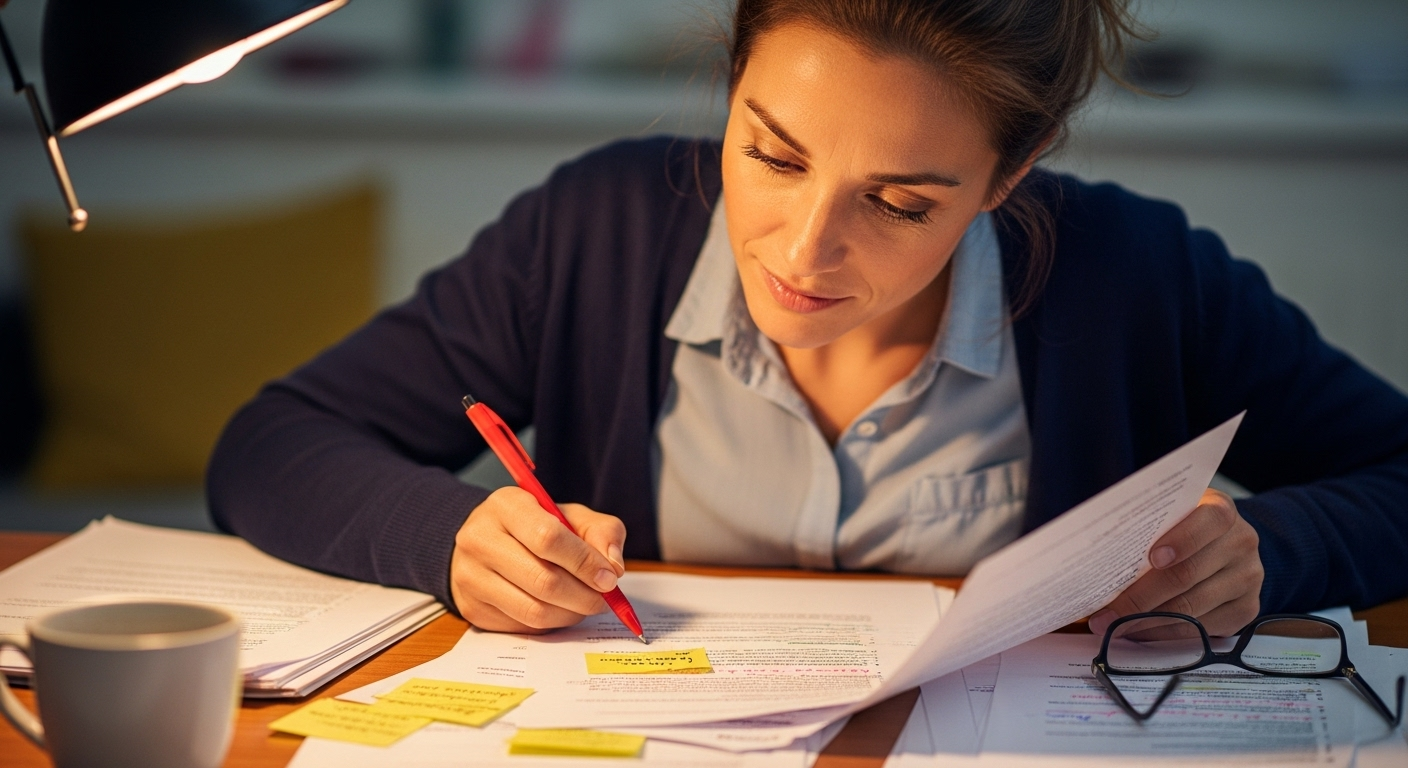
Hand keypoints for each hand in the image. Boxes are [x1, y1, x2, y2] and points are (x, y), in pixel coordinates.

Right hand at [450, 487, 626, 633]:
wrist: (486, 541)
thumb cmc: (534, 526)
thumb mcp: (570, 515)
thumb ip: (601, 532)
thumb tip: (613, 567)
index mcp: (506, 505)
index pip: (548, 538)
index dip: (585, 563)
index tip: (609, 578)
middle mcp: (480, 539)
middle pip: (542, 580)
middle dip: (584, 596)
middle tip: (603, 599)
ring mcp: (470, 576)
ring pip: (534, 610)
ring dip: (570, 614)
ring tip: (585, 604)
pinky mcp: (472, 608)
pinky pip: (522, 626)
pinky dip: (551, 623)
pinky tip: (560, 609)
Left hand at [1089, 488, 1262, 637]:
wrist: (1223, 543)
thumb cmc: (1183, 525)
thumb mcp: (1171, 513)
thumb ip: (1148, 524)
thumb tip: (1097, 554)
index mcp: (1222, 511)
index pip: (1208, 521)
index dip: (1180, 540)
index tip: (1151, 558)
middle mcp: (1241, 543)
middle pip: (1187, 574)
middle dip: (1139, 597)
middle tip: (1105, 612)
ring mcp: (1248, 578)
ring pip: (1191, 607)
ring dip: (1146, 620)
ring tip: (1113, 625)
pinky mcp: (1245, 609)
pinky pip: (1200, 628)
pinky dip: (1164, 632)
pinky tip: (1138, 630)